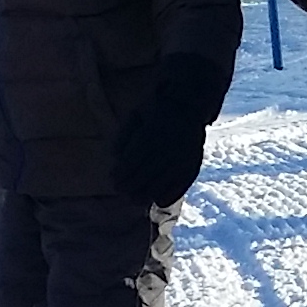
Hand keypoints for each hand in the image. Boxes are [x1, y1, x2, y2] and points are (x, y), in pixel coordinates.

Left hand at [112, 75, 210, 206]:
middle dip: (131, 184)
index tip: (113, 179)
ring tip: (135, 199)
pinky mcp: (193, 163)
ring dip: (147, 193)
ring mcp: (183, 155)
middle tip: (120, 190)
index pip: (134, 158)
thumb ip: (123, 135)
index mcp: (152, 131)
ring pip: (163, 180)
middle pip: (147, 171)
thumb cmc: (156, 110)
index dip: (122, 172)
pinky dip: (170, 194)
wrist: (188, 105)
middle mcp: (168, 145)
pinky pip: (182, 183)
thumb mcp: (135, 114)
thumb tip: (113, 157)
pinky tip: (159, 200)